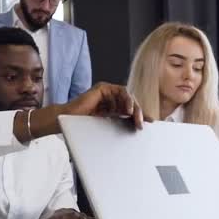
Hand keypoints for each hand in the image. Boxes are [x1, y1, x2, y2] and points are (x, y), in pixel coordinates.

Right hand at [13, 82, 146, 142]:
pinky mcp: (102, 88)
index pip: (131, 111)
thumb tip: (136, 130)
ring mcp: (107, 93)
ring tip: (135, 118)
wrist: (67, 121)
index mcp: (113, 109)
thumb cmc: (82, 127)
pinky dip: (125, 100)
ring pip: (128, 97)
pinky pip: (120, 91)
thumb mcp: (106, 127)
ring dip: (133, 107)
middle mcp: (111, 100)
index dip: (141, 117)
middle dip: (139, 113)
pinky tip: (126, 111)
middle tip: (143, 124)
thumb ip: (119, 126)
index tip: (151, 124)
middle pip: (131, 104)